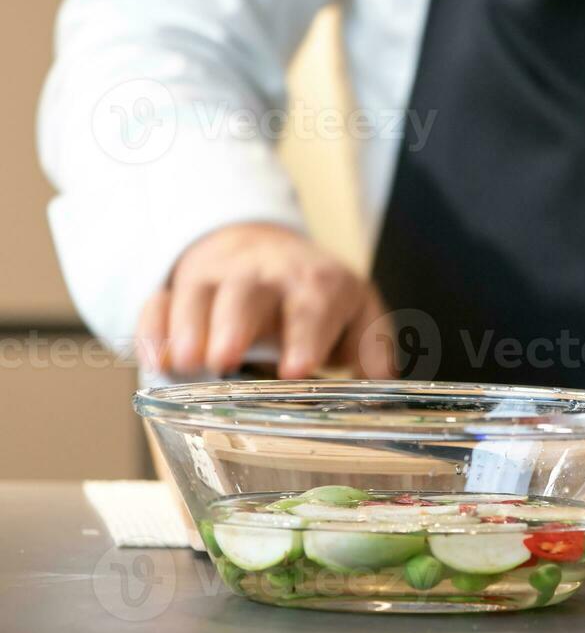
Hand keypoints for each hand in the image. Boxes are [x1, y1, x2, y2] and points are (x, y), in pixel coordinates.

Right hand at [137, 222, 395, 378]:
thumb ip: (371, 347)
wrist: (264, 248)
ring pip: (198, 294)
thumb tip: (382, 384)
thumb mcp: (357, 311)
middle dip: (235, 324)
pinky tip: (154, 358)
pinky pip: (160, 301)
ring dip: (189, 327)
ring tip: (184, 364)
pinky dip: (153, 328)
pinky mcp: (181, 287)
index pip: (314, 305)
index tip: (298, 369)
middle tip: (223, 359)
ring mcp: (218, 278)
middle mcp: (266, 275)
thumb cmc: (317, 295)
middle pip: (248, 293)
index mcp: (318, 283)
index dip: (306, 335)